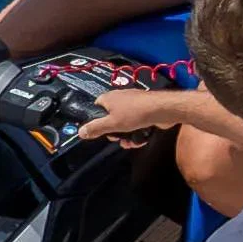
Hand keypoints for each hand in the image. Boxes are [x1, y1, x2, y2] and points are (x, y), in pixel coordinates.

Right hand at [67, 84, 196, 143]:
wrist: (162, 110)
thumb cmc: (134, 114)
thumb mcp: (112, 124)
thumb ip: (95, 128)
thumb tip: (80, 132)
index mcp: (109, 98)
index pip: (97, 107)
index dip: (97, 119)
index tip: (101, 130)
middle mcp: (120, 98)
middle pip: (111, 118)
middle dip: (115, 132)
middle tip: (117, 138)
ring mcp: (134, 104)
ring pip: (125, 123)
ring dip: (127, 136)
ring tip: (130, 143)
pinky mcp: (145, 111)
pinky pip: (137, 124)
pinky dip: (137, 133)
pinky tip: (140, 141)